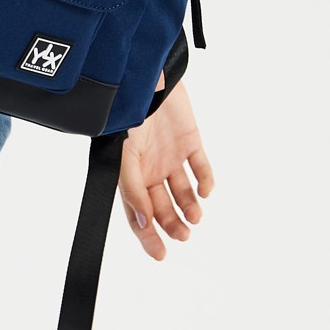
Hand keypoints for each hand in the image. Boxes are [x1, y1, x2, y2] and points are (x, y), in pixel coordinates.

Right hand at [118, 80, 213, 259]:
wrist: (145, 74)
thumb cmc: (125, 111)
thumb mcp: (124, 154)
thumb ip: (133, 189)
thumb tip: (144, 224)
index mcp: (129, 173)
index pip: (138, 213)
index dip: (148, 235)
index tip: (160, 255)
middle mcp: (150, 168)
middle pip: (163, 206)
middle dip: (173, 224)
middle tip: (184, 236)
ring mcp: (170, 155)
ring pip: (183, 191)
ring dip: (190, 207)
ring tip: (195, 215)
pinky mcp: (190, 140)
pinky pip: (200, 167)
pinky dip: (205, 181)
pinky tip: (205, 191)